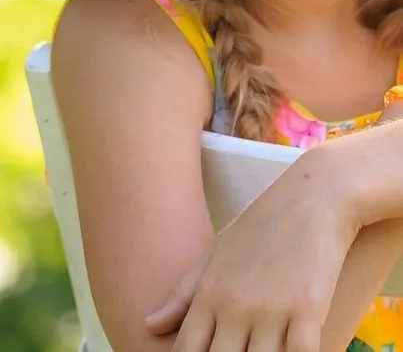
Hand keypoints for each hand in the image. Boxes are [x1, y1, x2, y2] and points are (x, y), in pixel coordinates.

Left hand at [146, 144, 359, 351]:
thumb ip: (183, 294)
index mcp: (209, 294)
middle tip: (236, 351)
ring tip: (264, 350)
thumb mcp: (217, 253)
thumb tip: (148, 325)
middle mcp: (235, 306)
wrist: (315, 195)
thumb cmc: (263, 225)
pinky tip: (294, 351)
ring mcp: (271, 310)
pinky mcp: (309, 310)